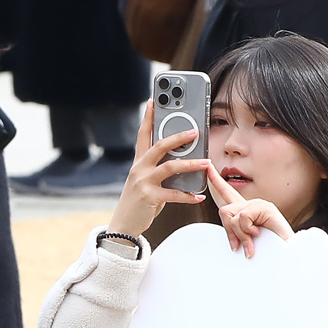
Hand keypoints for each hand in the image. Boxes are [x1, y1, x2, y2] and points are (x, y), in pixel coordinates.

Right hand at [107, 106, 211, 236]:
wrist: (122, 227)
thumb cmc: (138, 203)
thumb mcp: (145, 182)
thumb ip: (160, 169)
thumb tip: (183, 161)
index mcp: (138, 163)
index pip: (142, 135)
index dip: (148, 117)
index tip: (153, 101)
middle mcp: (139, 169)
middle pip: (159, 146)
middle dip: (178, 137)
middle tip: (195, 131)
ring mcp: (143, 183)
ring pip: (170, 167)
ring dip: (191, 164)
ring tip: (206, 163)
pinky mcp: (149, 198)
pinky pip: (173, 194)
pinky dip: (187, 195)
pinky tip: (198, 197)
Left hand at [206, 165, 292, 257]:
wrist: (284, 255)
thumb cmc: (265, 249)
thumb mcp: (242, 238)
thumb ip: (232, 229)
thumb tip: (226, 225)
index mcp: (244, 210)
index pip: (227, 192)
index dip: (216, 180)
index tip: (207, 166)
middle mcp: (251, 204)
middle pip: (224, 210)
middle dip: (229, 231)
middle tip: (239, 244)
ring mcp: (260, 204)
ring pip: (232, 215)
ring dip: (239, 233)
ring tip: (252, 240)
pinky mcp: (266, 207)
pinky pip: (243, 217)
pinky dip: (247, 230)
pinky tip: (258, 234)